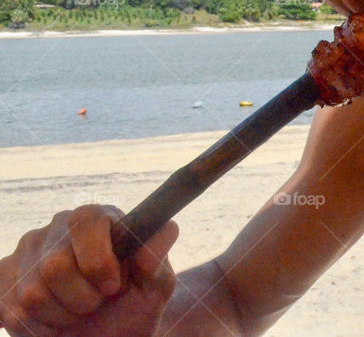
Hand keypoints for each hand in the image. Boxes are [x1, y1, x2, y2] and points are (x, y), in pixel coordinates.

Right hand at [0, 205, 177, 336]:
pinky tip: (55, 319)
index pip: (87, 220)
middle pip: (55, 265)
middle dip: (83, 297)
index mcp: (99, 219)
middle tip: (97, 302)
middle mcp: (59, 227)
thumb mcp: (155, 286)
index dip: (98, 259)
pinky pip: (13, 312)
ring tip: (78, 311)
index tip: (113, 285)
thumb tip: (166, 228)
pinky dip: (41, 327)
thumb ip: (158, 258)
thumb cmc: (132, 306)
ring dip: (63, 315)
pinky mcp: (5, 279)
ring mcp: (27, 251)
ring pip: (33, 293)